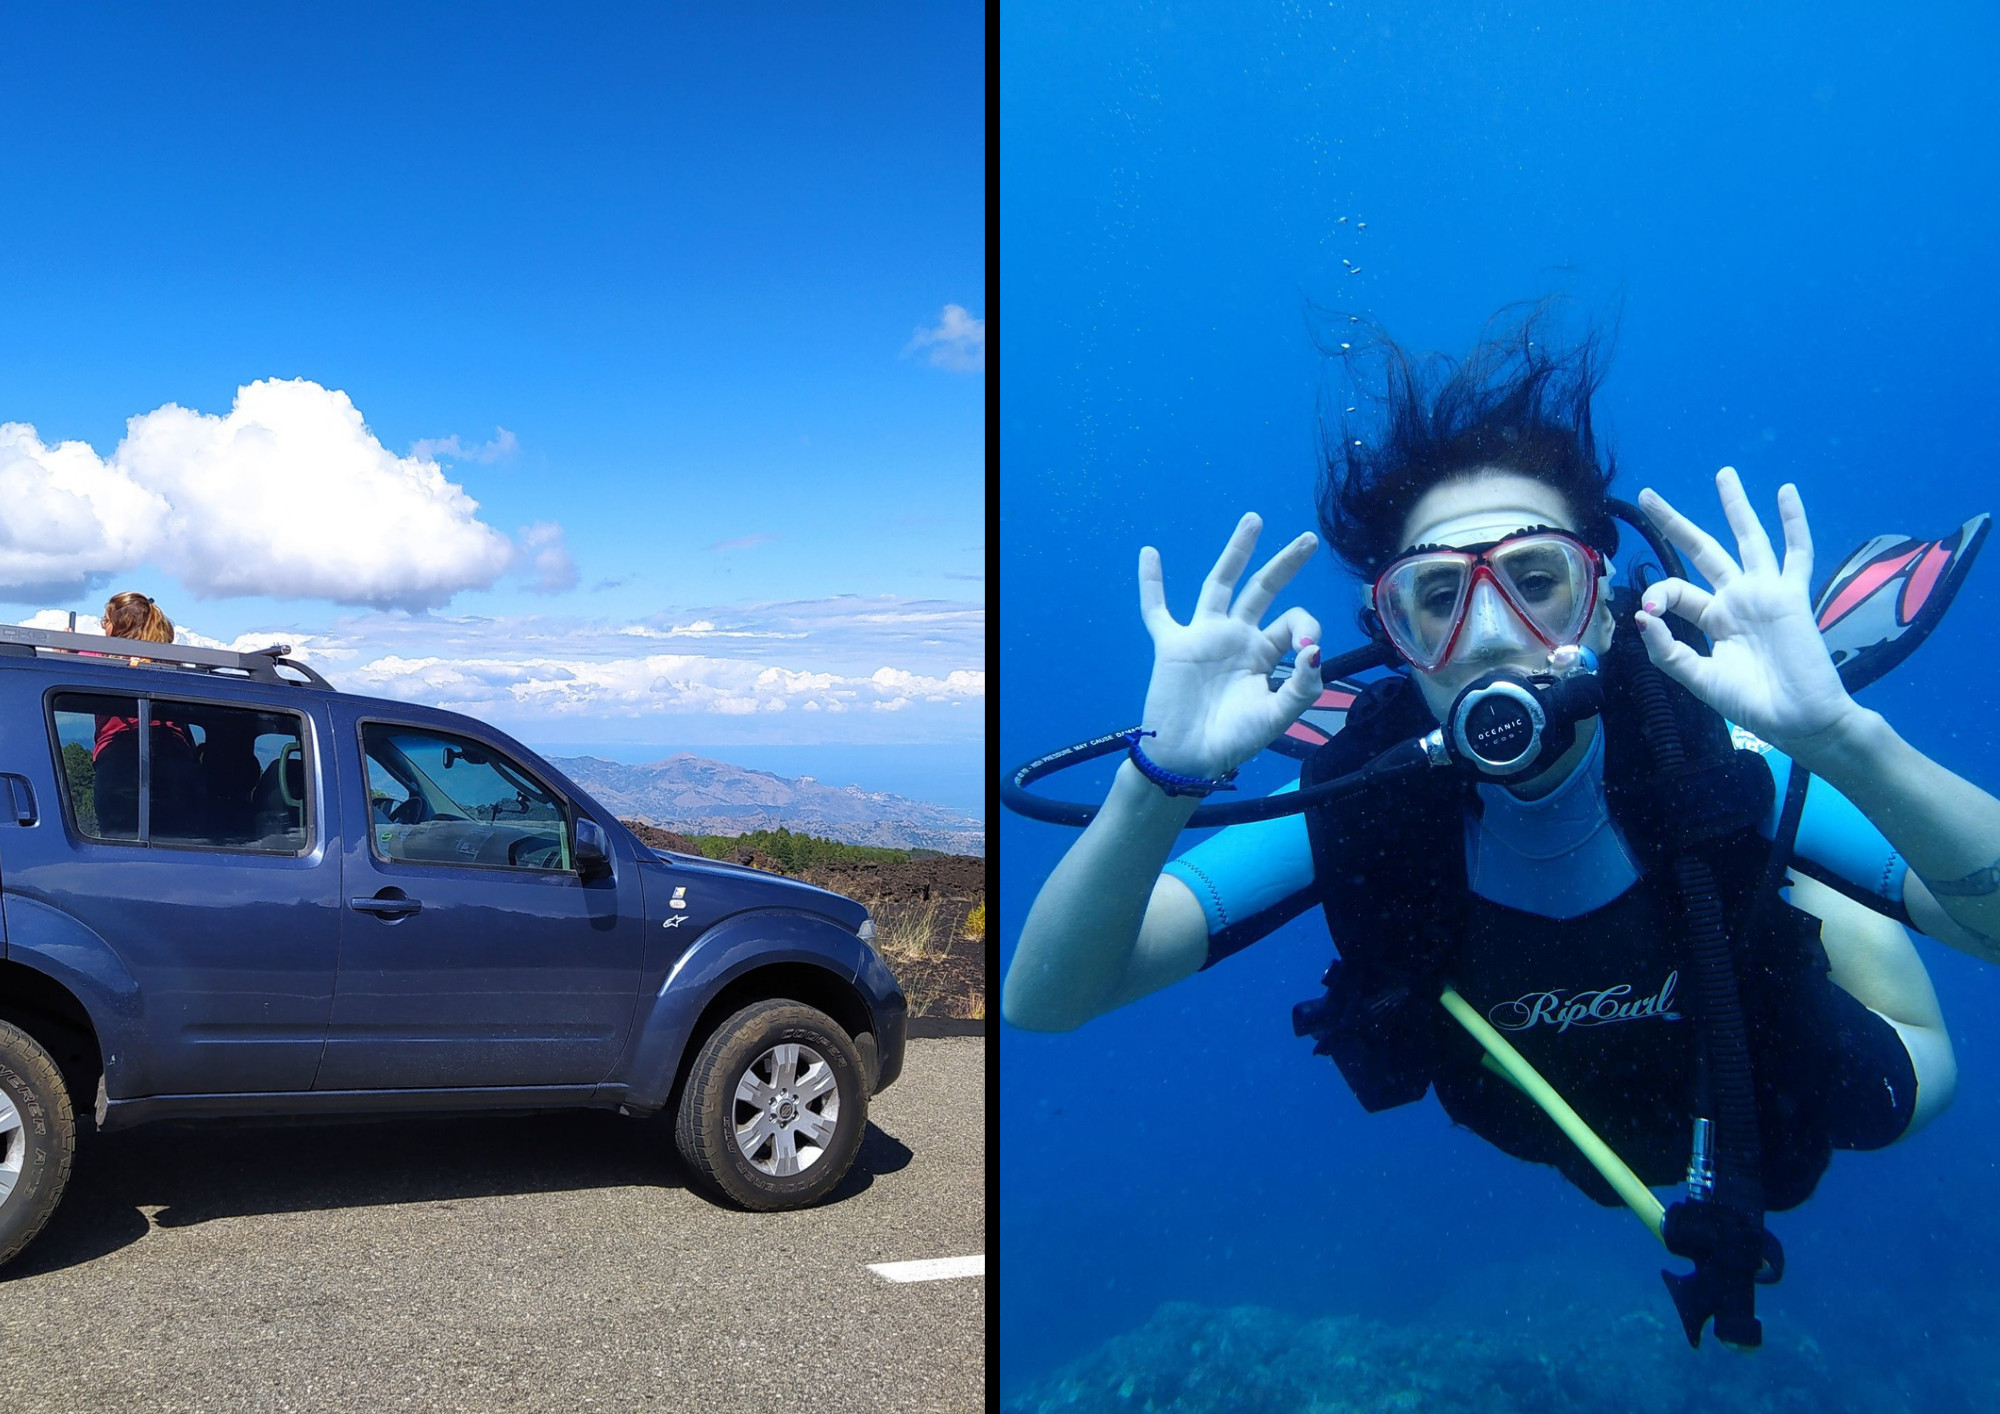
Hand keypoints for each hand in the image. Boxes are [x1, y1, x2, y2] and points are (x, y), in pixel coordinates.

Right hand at [1136, 512, 1323, 778]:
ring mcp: (1204, 636)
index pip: (1292, 623)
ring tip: (1254, 520)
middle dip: (1286, 564)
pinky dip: (1151, 583)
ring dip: (1236, 552)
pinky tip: (1149, 553)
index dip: (1306, 627)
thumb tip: (1315, 650)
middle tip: (1309, 539)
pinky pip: (1157, 610)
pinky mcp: (1173, 644)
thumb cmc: (1233, 740)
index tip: (1306, 652)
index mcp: (1264, 653)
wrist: (1188, 759)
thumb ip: (1301, 686)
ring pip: (1220, 584)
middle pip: (1263, 589)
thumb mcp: (1276, 717)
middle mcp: (1237, 637)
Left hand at [1632, 467, 1860, 751]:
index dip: (1656, 595)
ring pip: (1747, 539)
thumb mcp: (1699, 679)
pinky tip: (1786, 492)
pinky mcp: (1791, 594)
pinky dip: (1793, 522)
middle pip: (1701, 550)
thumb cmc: (1753, 703)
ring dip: (1736, 506)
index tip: (1649, 613)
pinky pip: (1795, 552)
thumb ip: (1668, 651)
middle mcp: (1735, 599)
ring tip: (1724, 474)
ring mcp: (1764, 592)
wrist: (1800, 718)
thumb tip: (1642, 617)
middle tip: (1646, 495)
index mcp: (1712, 619)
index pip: (1675, 590)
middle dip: (1674, 523)